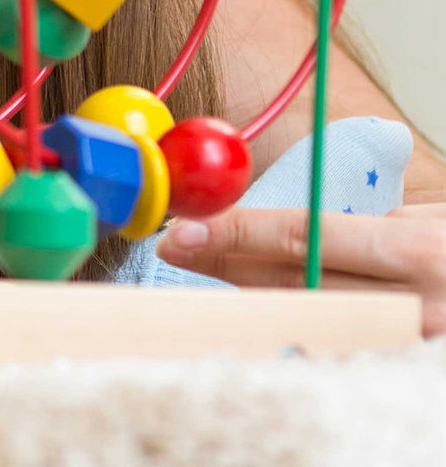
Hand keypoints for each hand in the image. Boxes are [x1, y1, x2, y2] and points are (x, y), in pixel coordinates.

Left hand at [157, 202, 445, 334]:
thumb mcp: (433, 219)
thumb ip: (365, 223)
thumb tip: (283, 219)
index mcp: (421, 254)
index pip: (305, 237)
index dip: (235, 231)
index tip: (182, 227)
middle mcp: (421, 308)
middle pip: (296, 288)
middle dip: (230, 265)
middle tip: (179, 245)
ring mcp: (418, 351)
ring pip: (312, 327)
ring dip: (258, 299)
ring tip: (215, 274)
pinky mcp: (413, 382)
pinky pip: (343, 357)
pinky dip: (302, 334)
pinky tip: (272, 316)